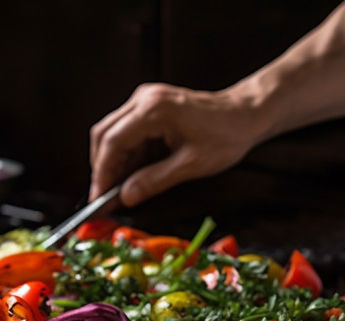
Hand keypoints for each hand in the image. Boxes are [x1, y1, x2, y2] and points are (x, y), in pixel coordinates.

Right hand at [89, 83, 261, 206]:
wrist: (246, 113)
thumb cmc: (226, 135)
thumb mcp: (191, 165)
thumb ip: (155, 180)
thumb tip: (125, 197)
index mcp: (154, 109)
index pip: (112, 140)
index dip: (102, 172)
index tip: (98, 197)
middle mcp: (144, 99)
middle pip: (104, 133)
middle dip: (102, 167)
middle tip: (104, 197)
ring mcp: (145, 99)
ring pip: (113, 133)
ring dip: (114, 163)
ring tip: (119, 191)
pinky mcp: (150, 106)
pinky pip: (128, 132)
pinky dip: (126, 155)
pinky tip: (132, 176)